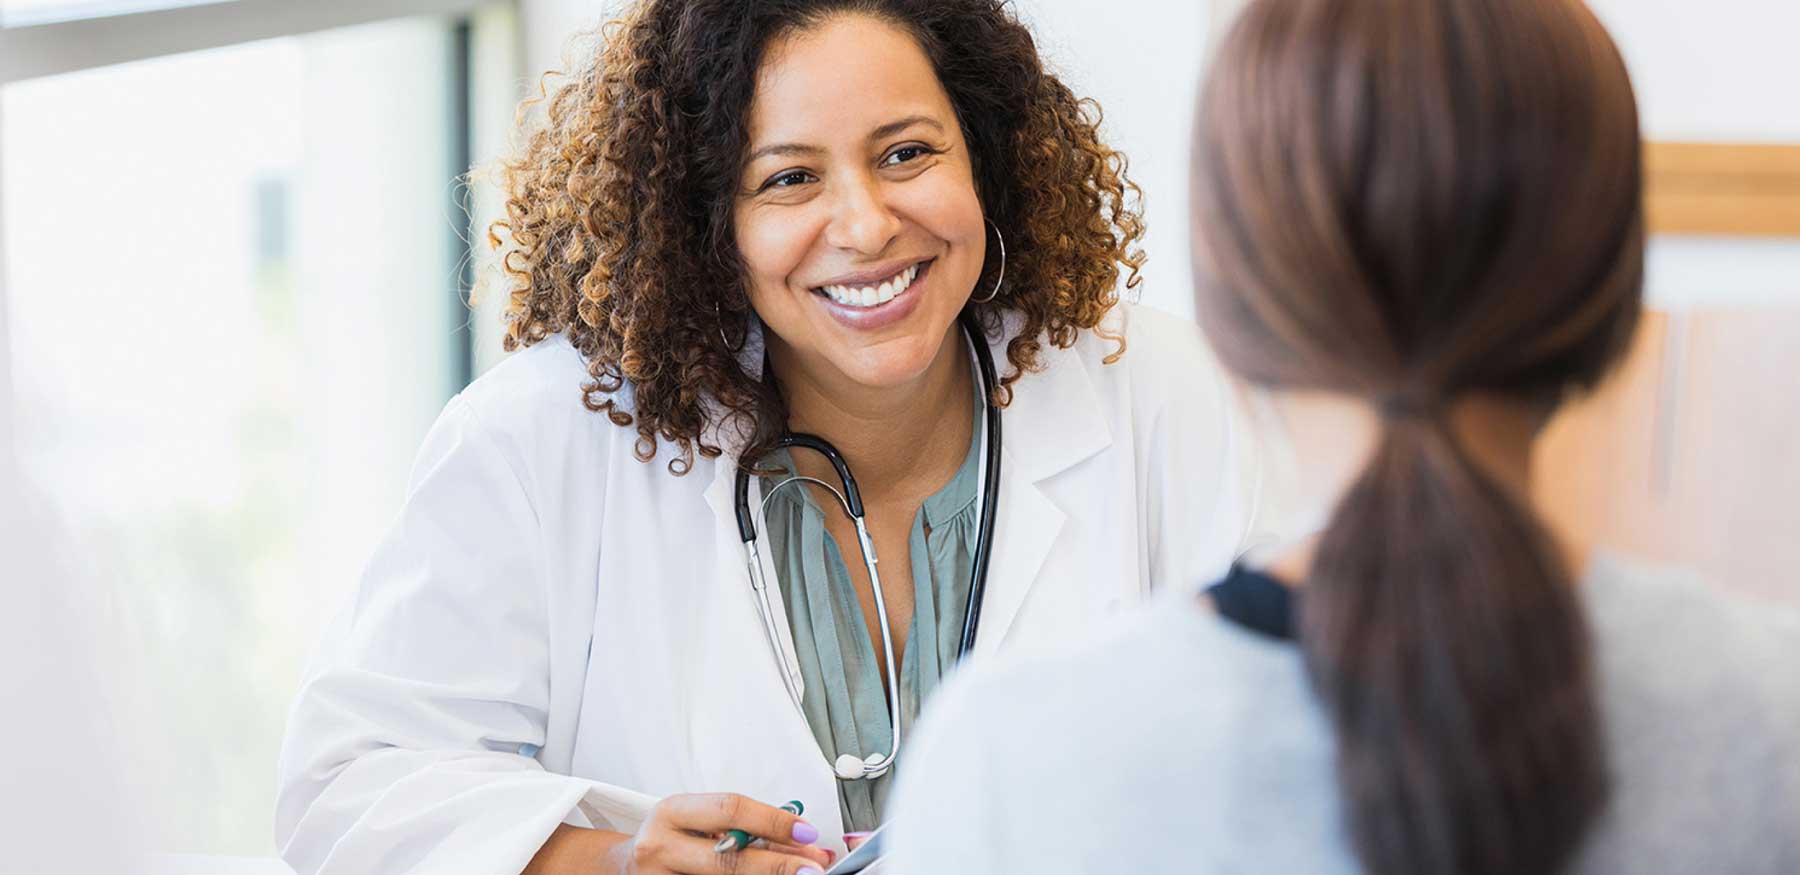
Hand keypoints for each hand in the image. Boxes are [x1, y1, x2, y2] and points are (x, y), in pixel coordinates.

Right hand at [607, 793, 832, 874]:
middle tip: (814, 868)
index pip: (728, 810)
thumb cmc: (672, 840)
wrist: (624, 868)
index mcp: (672, 812)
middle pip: (728, 858)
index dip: (772, 821)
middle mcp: (660, 846)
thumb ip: (748, 828)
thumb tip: (807, 844)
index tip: (807, 832)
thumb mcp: (699, 822)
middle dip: (778, 865)